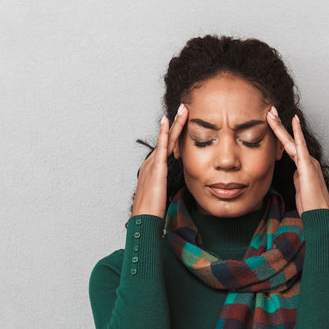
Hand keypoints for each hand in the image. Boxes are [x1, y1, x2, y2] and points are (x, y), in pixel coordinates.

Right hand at [132, 103, 188, 217]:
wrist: (144, 220)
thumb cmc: (152, 212)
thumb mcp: (161, 196)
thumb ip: (166, 188)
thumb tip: (172, 188)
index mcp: (153, 170)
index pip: (166, 148)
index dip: (174, 135)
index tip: (182, 123)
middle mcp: (151, 163)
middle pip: (166, 140)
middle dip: (175, 123)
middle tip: (184, 108)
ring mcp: (153, 164)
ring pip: (166, 139)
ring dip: (174, 123)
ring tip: (183, 110)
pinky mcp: (156, 168)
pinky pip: (161, 147)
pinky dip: (164, 133)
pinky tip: (167, 121)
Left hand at [266, 106, 328, 213]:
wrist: (319, 215)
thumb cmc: (310, 205)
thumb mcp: (300, 189)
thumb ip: (297, 178)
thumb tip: (295, 173)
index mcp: (304, 166)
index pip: (289, 146)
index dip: (280, 134)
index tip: (271, 122)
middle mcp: (307, 161)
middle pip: (290, 139)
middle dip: (279, 125)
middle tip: (270, 110)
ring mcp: (309, 162)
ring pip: (292, 140)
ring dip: (281, 126)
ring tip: (272, 113)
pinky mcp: (308, 166)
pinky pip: (301, 147)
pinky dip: (297, 133)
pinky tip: (294, 122)